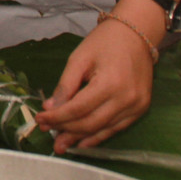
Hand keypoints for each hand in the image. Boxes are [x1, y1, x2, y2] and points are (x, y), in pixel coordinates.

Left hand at [36, 16, 154, 150]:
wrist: (136, 35)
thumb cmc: (104, 42)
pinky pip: (117, 128)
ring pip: (103, 129)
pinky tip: (83, 142)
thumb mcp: (79, 59)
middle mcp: (126, 99)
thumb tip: (51, 108)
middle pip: (90, 122)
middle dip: (65, 129)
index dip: (57, 117)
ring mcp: (137, 107)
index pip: (77, 109)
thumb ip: (65, 85)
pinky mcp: (141, 109)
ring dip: (80, 137)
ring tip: (62, 144)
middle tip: (46, 132)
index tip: (39, 119)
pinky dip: (99, 136)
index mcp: (109, 84)